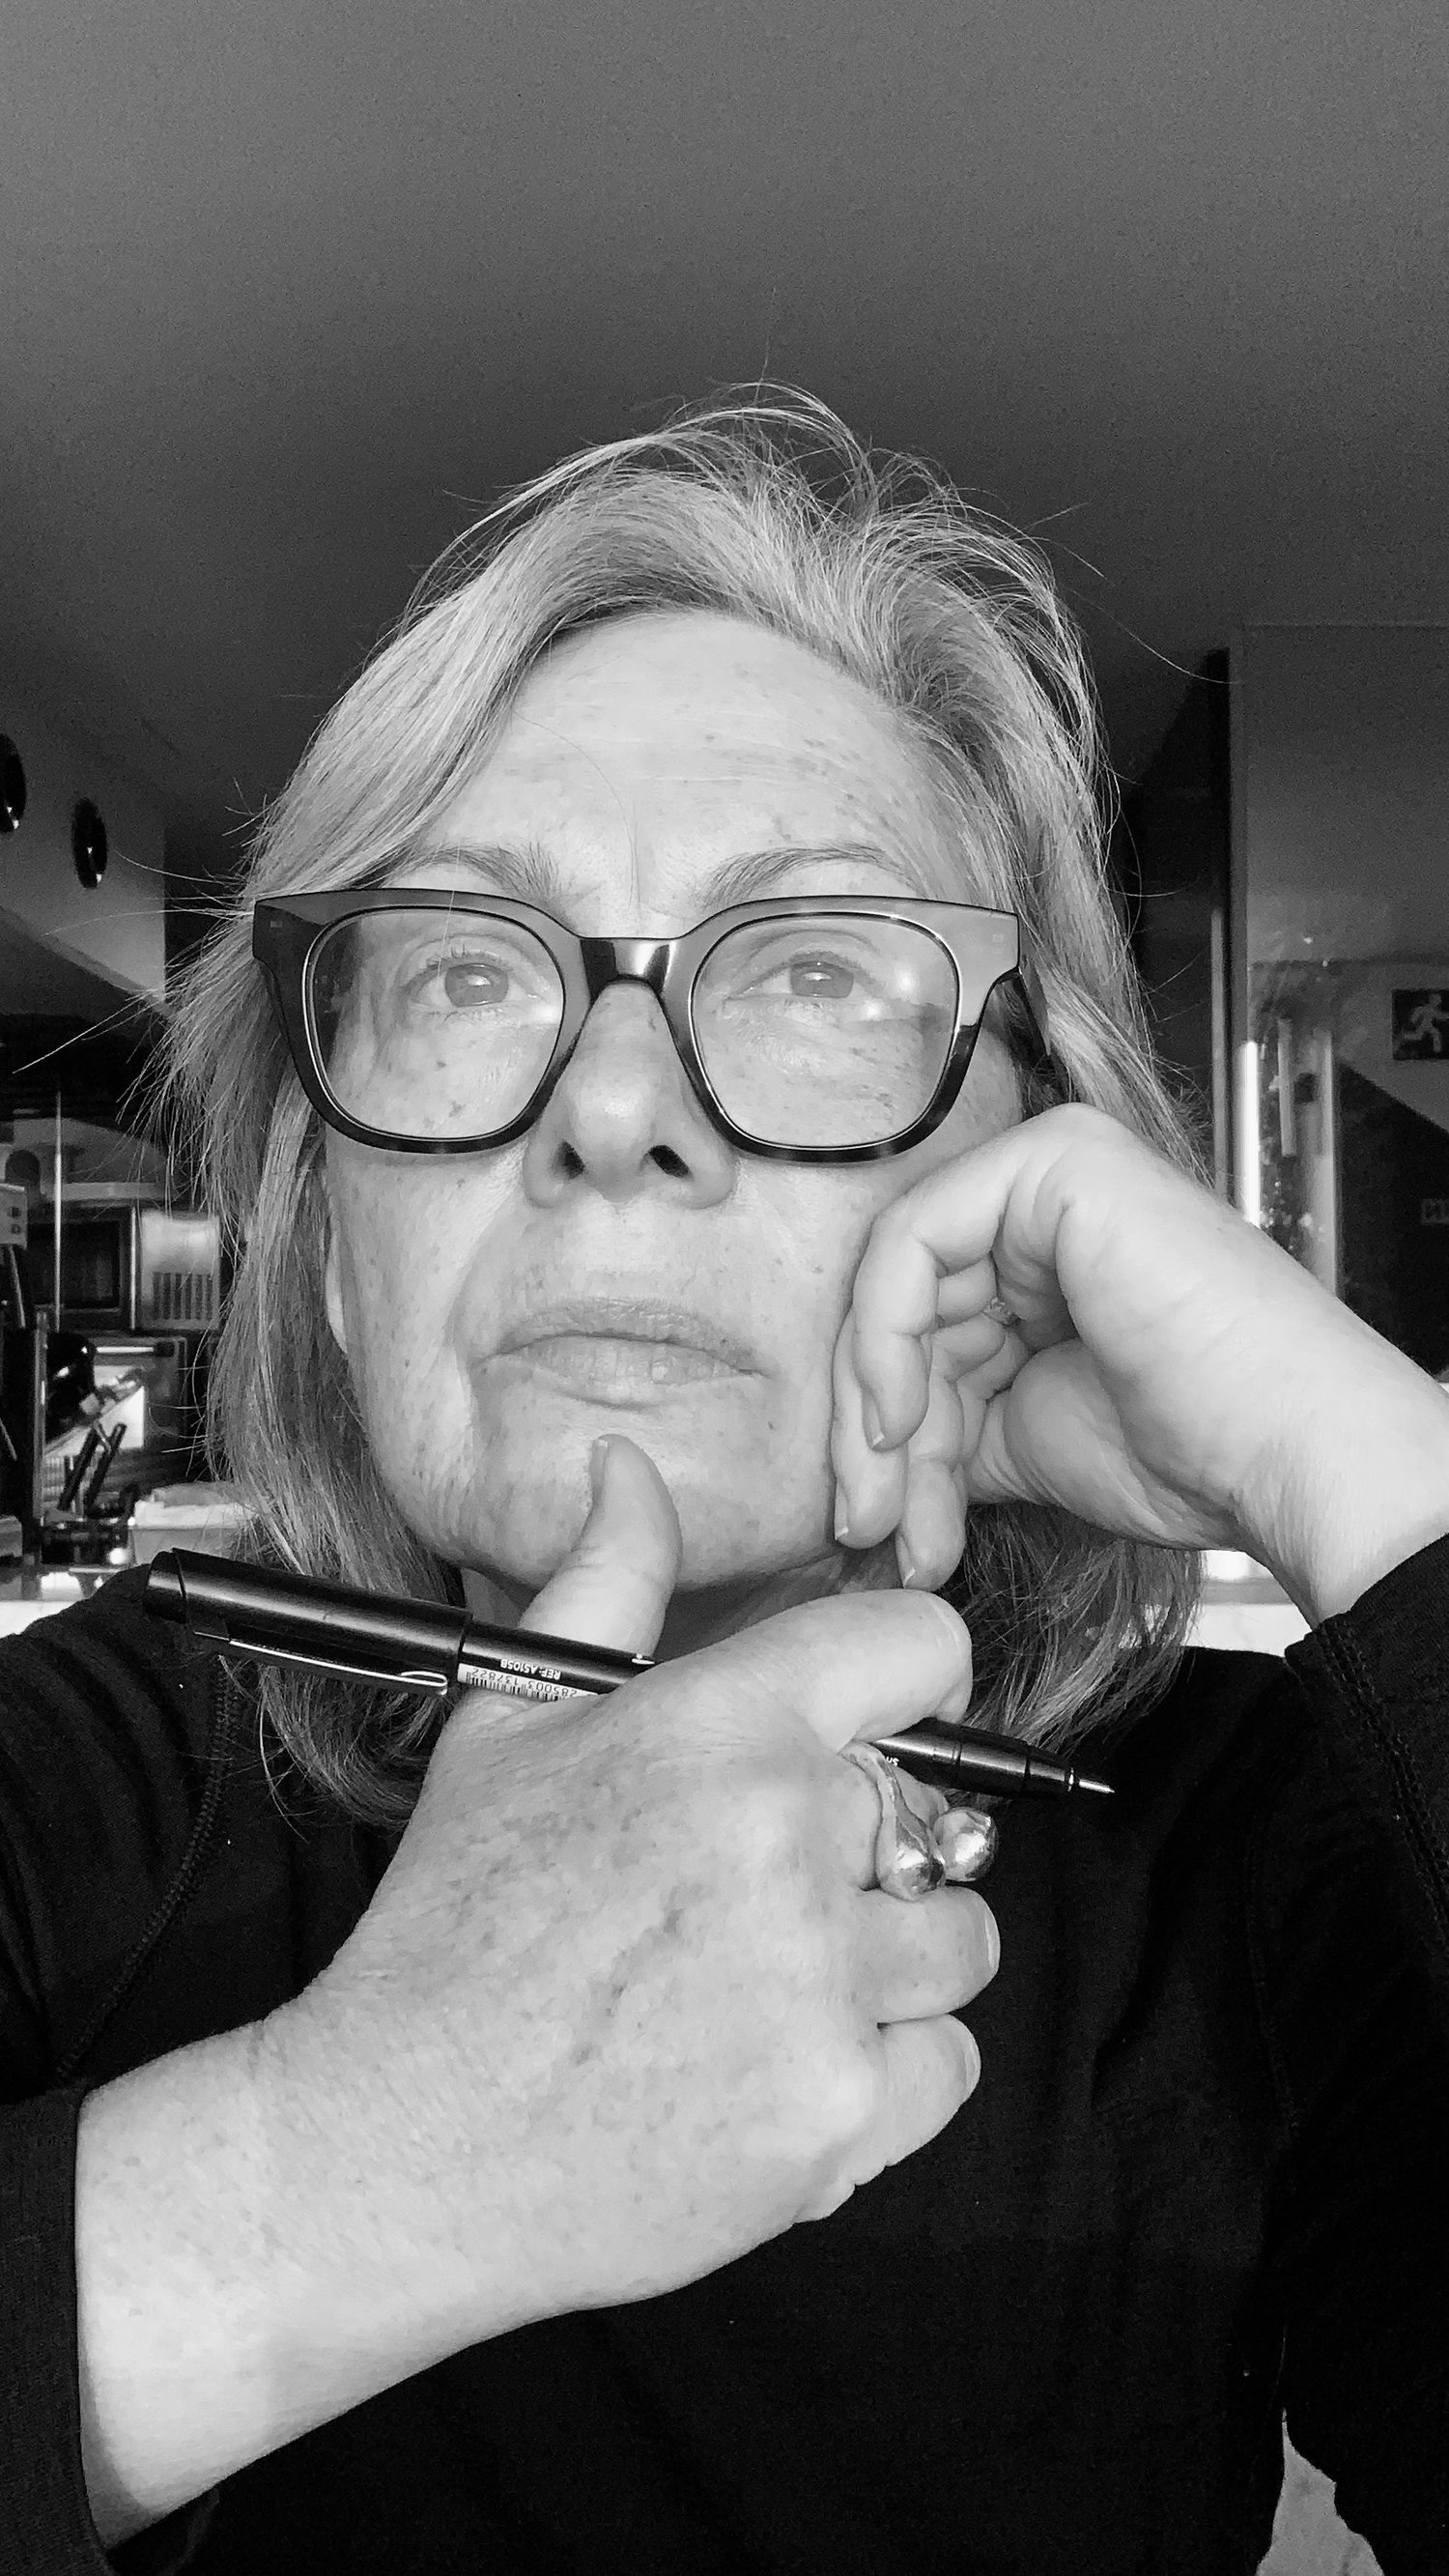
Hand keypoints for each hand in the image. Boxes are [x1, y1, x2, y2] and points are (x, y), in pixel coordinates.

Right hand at [258, 1435, 997, 2355]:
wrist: (399, 2148)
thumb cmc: (451, 1932)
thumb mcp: (509, 1724)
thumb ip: (606, 1582)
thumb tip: (631, 1468)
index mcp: (718, 1727)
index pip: (920, 1647)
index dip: (901, 1686)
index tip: (869, 1734)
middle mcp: (790, 1841)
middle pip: (931, 1811)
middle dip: (859, 1852)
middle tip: (740, 1903)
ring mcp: (824, 1985)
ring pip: (958, 1939)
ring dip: (888, 1963)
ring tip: (761, 1991)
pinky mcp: (841, 2112)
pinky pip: (947, 2064)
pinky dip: (881, 2078)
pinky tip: (768, 2073)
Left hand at [832, 1103, 1448, 1621]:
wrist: (1284, 1457)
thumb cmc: (1191, 1450)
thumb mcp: (1020, 1438)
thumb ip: (941, 1422)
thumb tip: (860, 1475)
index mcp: (1046, 1248)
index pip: (920, 1323)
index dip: (882, 1431)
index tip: (874, 1525)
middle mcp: (1042, 1195)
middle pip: (900, 1307)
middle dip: (872, 1436)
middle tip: (865, 1527)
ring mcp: (1048, 1169)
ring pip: (894, 1286)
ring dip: (875, 1417)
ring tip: (888, 1513)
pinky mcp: (1049, 1165)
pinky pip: (912, 1245)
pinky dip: (886, 1343)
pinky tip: (902, 1427)